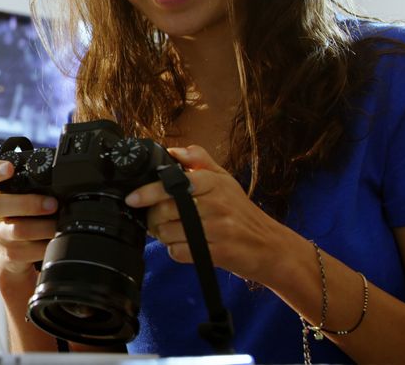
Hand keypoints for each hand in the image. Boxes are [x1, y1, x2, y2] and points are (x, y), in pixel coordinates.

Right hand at [0, 160, 58, 276]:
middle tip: (52, 204)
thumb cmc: (26, 225)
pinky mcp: (8, 258)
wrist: (14, 265)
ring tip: (59, 226)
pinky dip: (46, 247)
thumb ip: (38, 192)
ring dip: (43, 227)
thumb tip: (67, 180)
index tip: (8, 168)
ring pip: (17, 230)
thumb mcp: (28, 205)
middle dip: (27, 203)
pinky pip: (28, 252)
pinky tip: (55, 243)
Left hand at [124, 145, 299, 283]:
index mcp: (214, 183)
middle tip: (154, 220)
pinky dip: (175, 251)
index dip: (149, 192)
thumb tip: (172, 151)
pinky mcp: (218, 253)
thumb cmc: (243, 213)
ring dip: (162, 236)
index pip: (174, 183)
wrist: (271, 247)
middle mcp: (216, 204)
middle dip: (152, 218)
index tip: (133, 198)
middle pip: (165, 210)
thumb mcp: (225, 181)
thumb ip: (199, 162)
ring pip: (169, 232)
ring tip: (171, 233)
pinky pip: (180, 253)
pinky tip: (184, 247)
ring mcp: (218, 229)